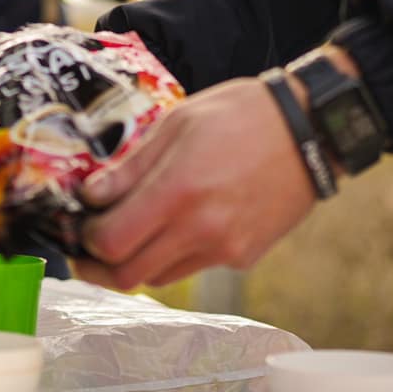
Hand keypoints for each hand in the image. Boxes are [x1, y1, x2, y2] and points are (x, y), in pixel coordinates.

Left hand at [72, 76, 320, 289]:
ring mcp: (224, 248)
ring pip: (159, 277)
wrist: (312, 130)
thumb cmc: (243, 114)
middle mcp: (199, 229)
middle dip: (98, 266)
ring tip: (132, 231)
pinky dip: (175, 253)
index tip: (79, 222)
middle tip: (88, 247)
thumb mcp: (179, 122)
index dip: (84, 239)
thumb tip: (90, 196)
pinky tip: (181, 222)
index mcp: (177, 190)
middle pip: (128, 275)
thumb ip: (131, 166)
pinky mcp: (244, 256)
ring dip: (136, 260)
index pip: (110, 243)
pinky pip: (194, 267)